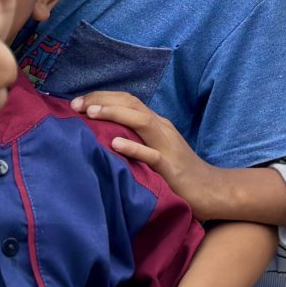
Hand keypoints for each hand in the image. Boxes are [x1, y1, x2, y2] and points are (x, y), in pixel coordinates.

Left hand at [74, 91, 218, 219]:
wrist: (209, 189)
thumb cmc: (178, 172)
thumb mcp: (155, 149)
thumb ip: (135, 139)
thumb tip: (101, 136)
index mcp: (156, 124)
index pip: (128, 101)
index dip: (102, 97)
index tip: (77, 103)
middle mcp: (161, 128)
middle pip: (132, 103)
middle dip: (103, 100)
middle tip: (76, 105)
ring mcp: (167, 145)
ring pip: (142, 121)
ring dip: (115, 114)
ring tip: (91, 113)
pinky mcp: (171, 166)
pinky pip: (152, 154)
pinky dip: (134, 147)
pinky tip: (115, 144)